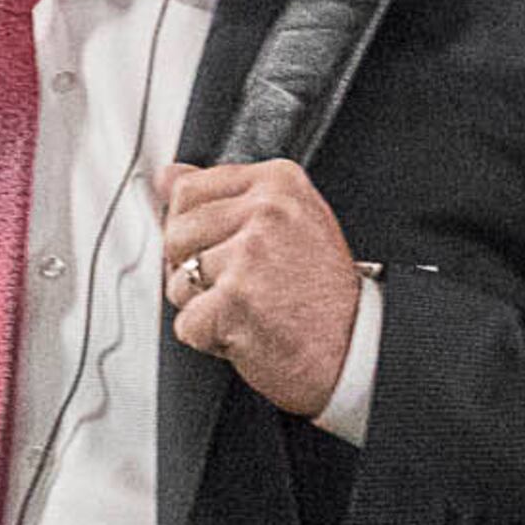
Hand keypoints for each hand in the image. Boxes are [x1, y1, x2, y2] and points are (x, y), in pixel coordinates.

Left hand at [159, 159, 363, 417]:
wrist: (356, 349)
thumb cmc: (323, 293)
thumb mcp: (289, 221)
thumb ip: (227, 194)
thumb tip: (167, 175)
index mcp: (278, 183)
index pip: (188, 189)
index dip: (197, 230)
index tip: (232, 249)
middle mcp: (267, 211)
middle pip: (176, 233)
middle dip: (194, 268)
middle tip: (245, 285)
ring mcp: (250, 255)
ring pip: (176, 280)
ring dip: (204, 306)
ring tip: (252, 308)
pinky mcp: (235, 301)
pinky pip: (186, 323)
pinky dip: (210, 339)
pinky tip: (249, 331)